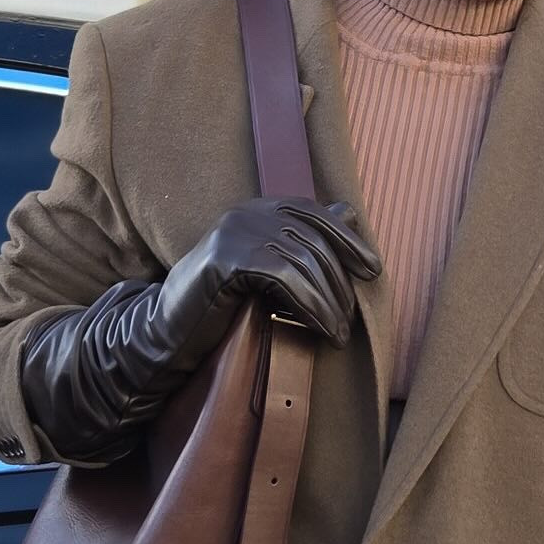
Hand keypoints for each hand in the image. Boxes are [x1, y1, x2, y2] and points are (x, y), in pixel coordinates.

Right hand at [159, 195, 382, 355]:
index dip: (348, 241)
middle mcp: (247, 212)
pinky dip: (309, 305)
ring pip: (303, 262)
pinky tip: (320, 328)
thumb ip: (302, 242)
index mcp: (259, 209)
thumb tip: (349, 212)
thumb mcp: (268, 270)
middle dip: (339, 284)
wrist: (170, 332)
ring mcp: (234, 232)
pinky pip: (283, 277)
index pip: (314, 214)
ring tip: (338, 334)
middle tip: (349, 321)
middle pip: (313, 241)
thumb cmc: (222, 306)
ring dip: (329, 303)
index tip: (373, 270)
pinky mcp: (226, 258)